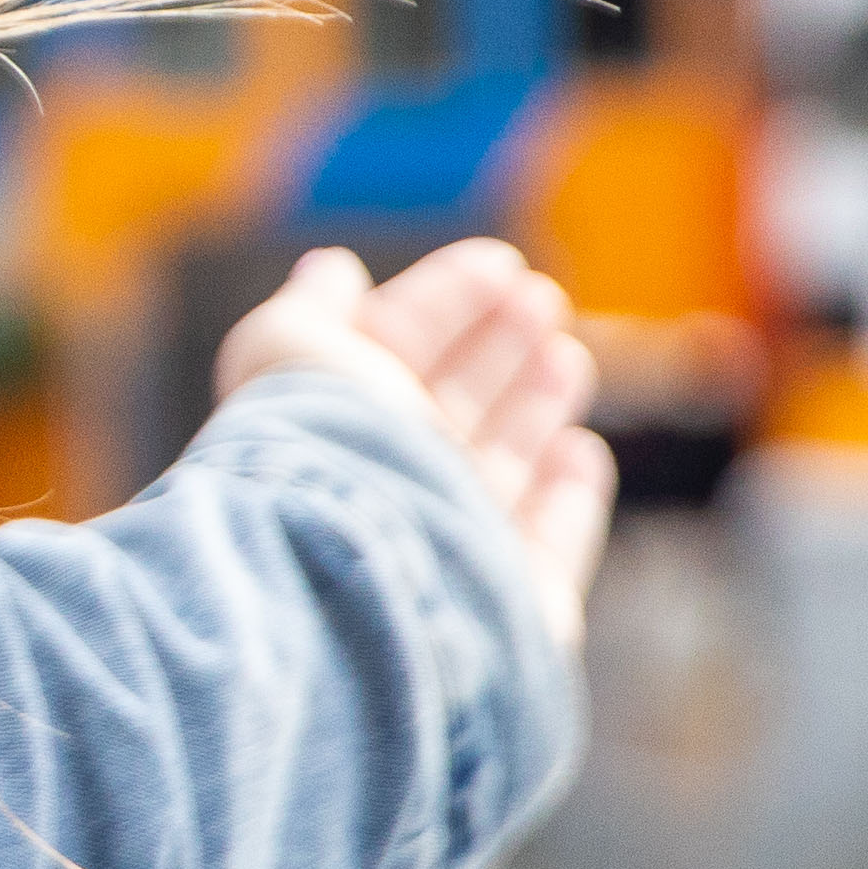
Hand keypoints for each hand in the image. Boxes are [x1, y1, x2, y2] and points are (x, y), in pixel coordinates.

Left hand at [213, 237, 609, 647]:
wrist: (365, 580)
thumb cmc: (323, 456)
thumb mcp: (288, 351)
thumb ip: (310, 309)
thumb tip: (331, 269)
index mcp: (332, 427)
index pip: (394, 353)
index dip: (445, 303)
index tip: (499, 262)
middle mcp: (390, 491)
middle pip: (449, 409)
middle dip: (497, 347)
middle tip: (542, 298)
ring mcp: (452, 549)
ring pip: (498, 470)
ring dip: (533, 407)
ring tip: (564, 357)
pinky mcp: (515, 606)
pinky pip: (550, 546)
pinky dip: (568, 498)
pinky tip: (579, 450)